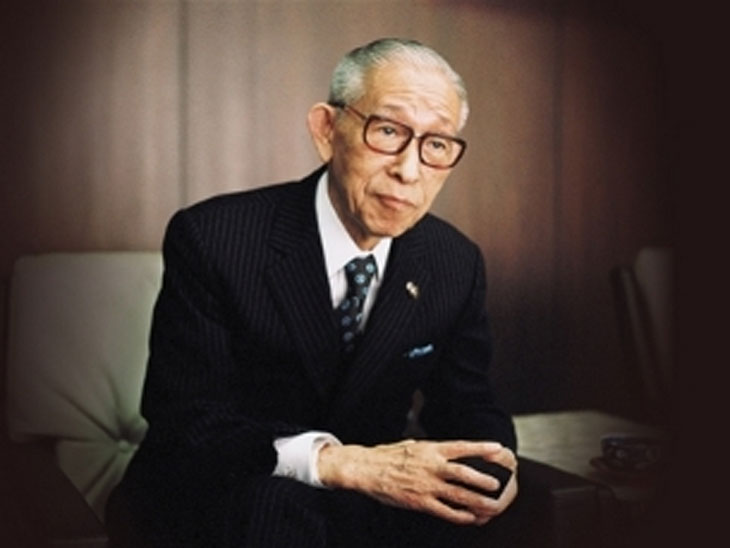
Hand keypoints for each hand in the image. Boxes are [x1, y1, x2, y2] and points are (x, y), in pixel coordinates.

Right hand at [317, 439, 517, 524]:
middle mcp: (432, 466)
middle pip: (465, 473)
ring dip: (479, 500)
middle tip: (499, 484)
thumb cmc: (389, 456)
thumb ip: (433, 450)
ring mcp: (427, 485)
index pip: (461, 447)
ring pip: (459, 494)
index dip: (481, 448)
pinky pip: (445, 511)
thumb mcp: (414, 445)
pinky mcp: (420, 502)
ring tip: (493, 505)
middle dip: (485, 480)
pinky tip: (471, 518)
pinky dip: (461, 516)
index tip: (497, 448)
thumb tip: (448, 452)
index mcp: (431, 449)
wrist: (367, 469)